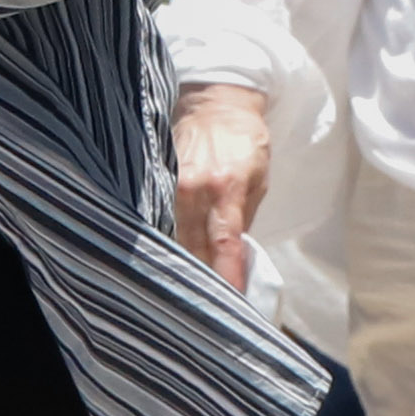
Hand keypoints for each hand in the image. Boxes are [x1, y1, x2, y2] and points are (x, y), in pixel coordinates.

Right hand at [173, 83, 269, 289]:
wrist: (216, 105)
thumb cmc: (245, 144)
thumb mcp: (259, 180)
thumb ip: (244, 218)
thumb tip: (235, 255)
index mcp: (226, 188)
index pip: (224, 243)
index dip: (226, 275)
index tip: (231, 302)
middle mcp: (193, 189)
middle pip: (192, 248)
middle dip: (202, 280)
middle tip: (209, 310)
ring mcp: (170, 186)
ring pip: (172, 239)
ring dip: (181, 266)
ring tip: (188, 294)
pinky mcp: (156, 183)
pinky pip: (159, 222)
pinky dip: (166, 243)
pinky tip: (168, 262)